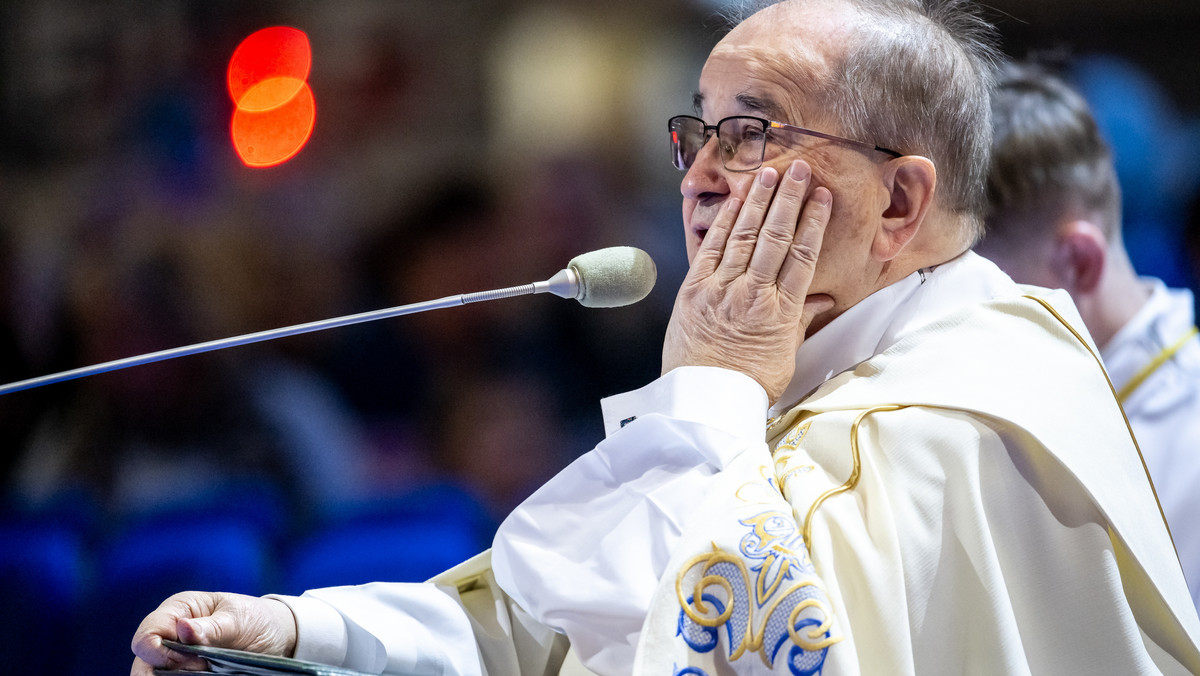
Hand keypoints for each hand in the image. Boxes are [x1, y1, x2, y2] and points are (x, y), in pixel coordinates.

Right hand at [130, 591, 296, 674]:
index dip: (162, 654)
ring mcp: (176, 656)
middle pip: (144, 663)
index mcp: (178, 611)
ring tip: (206, 674)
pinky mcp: (186, 672)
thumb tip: (183, 629)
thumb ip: (211, 627)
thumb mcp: (238, 619)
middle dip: (167, 673)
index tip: (196, 661)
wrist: (277, 635)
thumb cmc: (255, 618)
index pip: (147, 637)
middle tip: (202, 671)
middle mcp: (170, 634)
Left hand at [663, 159, 834, 403]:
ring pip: (743, 236)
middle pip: (774, 237)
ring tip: (769, 172)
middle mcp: (752, 294)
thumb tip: (821, 298)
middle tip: (799, 169)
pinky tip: (735, 200)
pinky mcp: (693, 289)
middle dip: (788, 199)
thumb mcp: (785, 354)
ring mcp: (720, 289)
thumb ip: (800, 320)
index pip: (802, 257)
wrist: (703, 400)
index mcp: (781, 312)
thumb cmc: (748, 382)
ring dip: (757, 201)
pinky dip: (723, 221)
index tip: (822, 197)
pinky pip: (711, 247)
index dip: (813, 223)